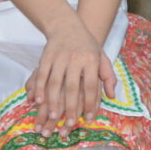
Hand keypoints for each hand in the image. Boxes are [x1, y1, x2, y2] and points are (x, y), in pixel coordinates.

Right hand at [28, 17, 103, 134]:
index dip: (91, 103)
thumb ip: (108, 76)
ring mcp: (59, 58)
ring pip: (55, 83)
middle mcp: (76, 59)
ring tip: (53, 117)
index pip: (91, 85)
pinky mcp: (46, 57)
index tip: (88, 118)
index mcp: (91, 60)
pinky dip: (39, 89)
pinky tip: (38, 101)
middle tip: (68, 124)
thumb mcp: (102, 57)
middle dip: (70, 107)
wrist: (67, 25)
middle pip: (72, 87)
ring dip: (53, 101)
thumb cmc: (87, 46)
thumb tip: (112, 96)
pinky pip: (42, 76)